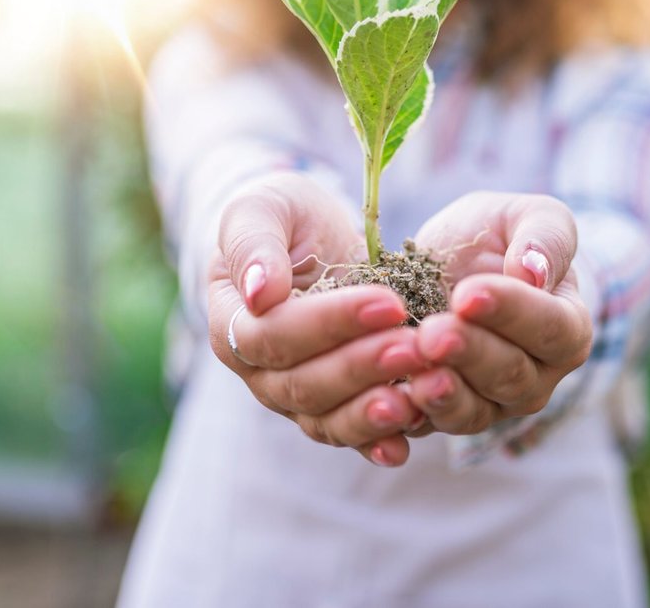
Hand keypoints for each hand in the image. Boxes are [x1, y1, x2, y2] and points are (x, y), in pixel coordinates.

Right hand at [207, 172, 430, 465]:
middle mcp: (258, 371)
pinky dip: (378, 442)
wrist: (311, 241)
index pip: (273, 337)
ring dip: (372, 412)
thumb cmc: (283, 218)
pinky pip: (350, 435)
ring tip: (418, 397)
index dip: (329, 324)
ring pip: (327, 419)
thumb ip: (253, 243)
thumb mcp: (263, 208)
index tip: (388, 302)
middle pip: (303, 385)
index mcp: (231, 323)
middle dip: (362, 368)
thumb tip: (259, 292)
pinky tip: (410, 438)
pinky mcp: (332, 408)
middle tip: (416, 347)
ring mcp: (294, 397)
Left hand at [404, 192, 591, 434]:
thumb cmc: (497, 236)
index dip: (512, 313)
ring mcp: (491, 403)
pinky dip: (408, 415)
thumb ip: (543, 236)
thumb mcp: (524, 216)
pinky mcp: (444, 415)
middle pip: (511, 375)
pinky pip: (428, 424)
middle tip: (432, 333)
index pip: (551, 328)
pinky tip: (387, 397)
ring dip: (443, 394)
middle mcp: (535, 376)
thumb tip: (534, 270)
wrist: (446, 264)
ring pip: (473, 410)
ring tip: (415, 374)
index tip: (468, 294)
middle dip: (469, 353)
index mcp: (566, 328)